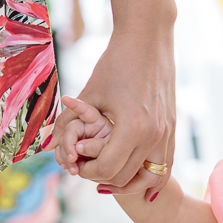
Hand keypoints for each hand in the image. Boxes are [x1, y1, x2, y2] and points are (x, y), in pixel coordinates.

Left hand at [48, 27, 175, 194]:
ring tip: (109, 176)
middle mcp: (153, 136)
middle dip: (103, 177)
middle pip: (126, 177)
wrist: (149, 39)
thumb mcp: (90, 94)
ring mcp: (167, 134)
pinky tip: (132, 172)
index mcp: (132, 129)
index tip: (75, 162)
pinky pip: (163, 166)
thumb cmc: (116, 62)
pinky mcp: (172, 130)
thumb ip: (69, 123)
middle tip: (86, 167)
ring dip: (129, 182)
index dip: (87, 171)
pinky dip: (148, 175)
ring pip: (149, 179)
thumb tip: (50, 147)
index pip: (107, 169)